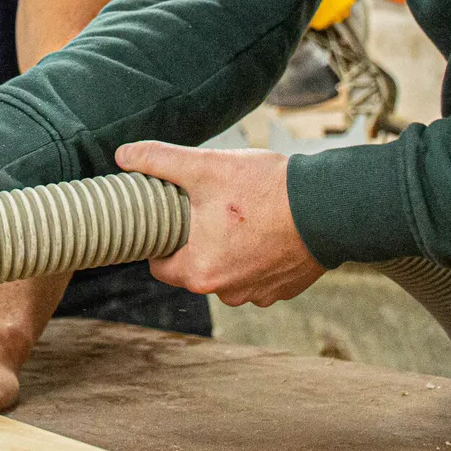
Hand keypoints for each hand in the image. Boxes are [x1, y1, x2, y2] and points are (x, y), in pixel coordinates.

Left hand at [116, 141, 323, 306]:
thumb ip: (159, 160)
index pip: (159, 264)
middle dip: (194, 241)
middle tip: (205, 209)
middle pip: (193, 268)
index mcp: (199, 272)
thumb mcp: (205, 167)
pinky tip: (263, 229)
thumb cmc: (264, 189)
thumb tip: (123, 155)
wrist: (328, 207)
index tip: (169, 217)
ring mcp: (258, 294)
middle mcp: (227, 293)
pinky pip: (256, 274)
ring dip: (226, 250)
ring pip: (225, 272)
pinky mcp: (283, 289)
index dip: (160, 239)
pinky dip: (255, 256)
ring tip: (237, 216)